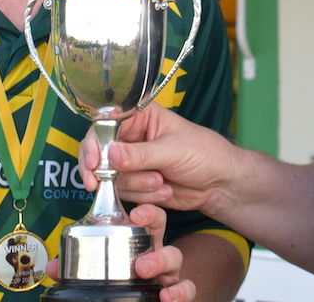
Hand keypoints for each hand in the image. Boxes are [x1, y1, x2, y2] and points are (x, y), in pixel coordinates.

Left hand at [45, 204, 196, 301]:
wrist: (143, 299)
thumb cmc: (122, 277)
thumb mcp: (99, 268)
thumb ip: (75, 267)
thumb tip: (51, 266)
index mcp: (138, 240)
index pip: (147, 216)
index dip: (146, 211)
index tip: (136, 213)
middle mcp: (156, 250)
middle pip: (162, 231)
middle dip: (152, 230)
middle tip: (131, 235)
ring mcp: (168, 271)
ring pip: (176, 258)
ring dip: (161, 260)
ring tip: (144, 269)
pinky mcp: (175, 290)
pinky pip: (186, 288)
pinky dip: (179, 292)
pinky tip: (166, 296)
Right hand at [79, 104, 231, 215]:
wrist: (220, 184)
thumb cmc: (205, 154)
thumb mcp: (173, 150)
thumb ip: (141, 154)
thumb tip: (110, 153)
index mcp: (141, 117)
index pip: (106, 124)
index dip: (95, 142)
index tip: (93, 162)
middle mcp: (133, 138)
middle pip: (99, 152)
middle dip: (104, 171)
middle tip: (99, 184)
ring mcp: (133, 162)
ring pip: (112, 177)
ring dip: (135, 185)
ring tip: (162, 182)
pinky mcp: (137, 184)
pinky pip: (124, 193)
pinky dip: (142, 197)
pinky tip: (163, 192)